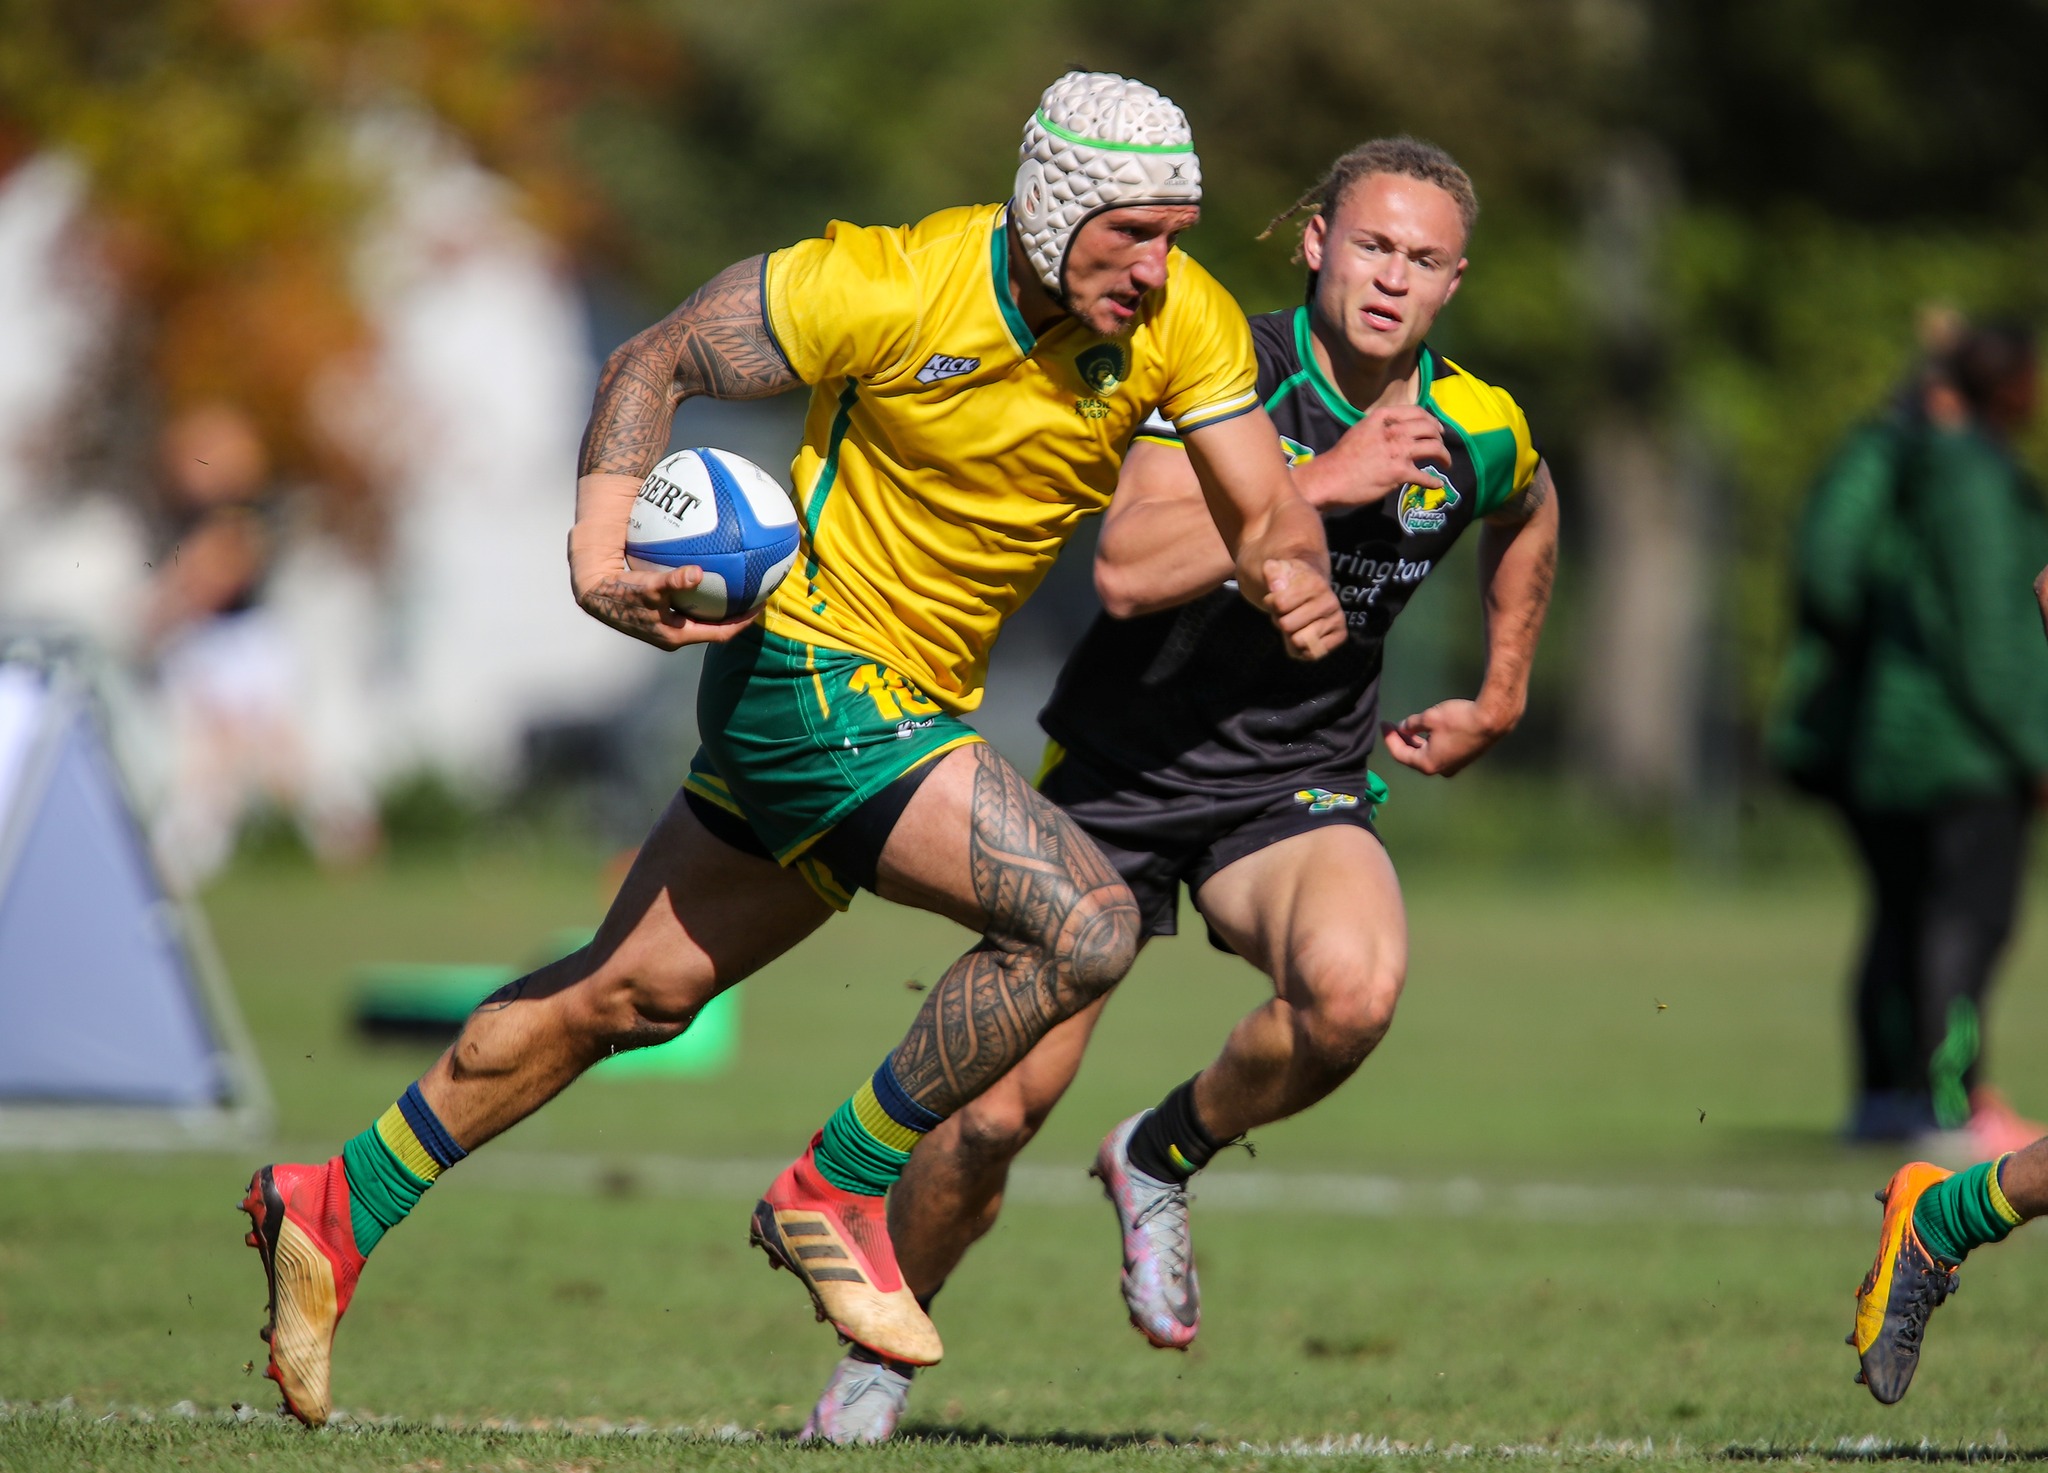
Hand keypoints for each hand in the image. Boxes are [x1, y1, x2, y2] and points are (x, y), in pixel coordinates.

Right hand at [574, 563, 757, 650]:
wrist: (595, 593)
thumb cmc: (623, 591)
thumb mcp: (650, 587)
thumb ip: (674, 581)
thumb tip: (698, 573)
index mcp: (678, 635)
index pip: (721, 634)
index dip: (743, 622)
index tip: (761, 606)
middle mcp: (676, 635)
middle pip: (716, 628)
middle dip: (737, 614)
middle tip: (756, 595)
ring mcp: (668, 628)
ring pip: (703, 618)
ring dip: (720, 606)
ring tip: (740, 587)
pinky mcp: (661, 617)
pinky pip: (689, 606)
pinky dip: (702, 595)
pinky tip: (707, 573)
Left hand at [1262, 558, 1346, 660]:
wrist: (1311, 585)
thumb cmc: (1291, 581)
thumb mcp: (1277, 570)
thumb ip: (1272, 573)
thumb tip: (1276, 586)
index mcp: (1315, 584)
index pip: (1279, 604)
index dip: (1271, 602)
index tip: (1277, 597)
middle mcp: (1330, 602)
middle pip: (1286, 625)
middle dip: (1281, 619)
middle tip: (1288, 611)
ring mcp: (1337, 619)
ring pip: (1298, 641)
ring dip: (1289, 635)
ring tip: (1296, 622)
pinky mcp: (1340, 636)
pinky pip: (1312, 654)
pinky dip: (1301, 649)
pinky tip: (1303, 634)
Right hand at [1300, 406, 1449, 510]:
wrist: (1330, 477)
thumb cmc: (1342, 456)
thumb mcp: (1361, 430)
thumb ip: (1379, 427)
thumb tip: (1394, 432)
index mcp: (1383, 418)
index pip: (1416, 412)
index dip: (1430, 419)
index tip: (1436, 428)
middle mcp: (1394, 432)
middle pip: (1429, 428)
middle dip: (1439, 436)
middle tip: (1441, 444)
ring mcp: (1399, 452)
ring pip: (1434, 448)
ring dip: (1444, 456)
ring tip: (1446, 463)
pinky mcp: (1400, 473)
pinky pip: (1425, 477)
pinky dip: (1434, 482)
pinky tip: (1437, 485)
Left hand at [1381, 699, 1512, 776]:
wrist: (1492, 720)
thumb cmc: (1458, 719)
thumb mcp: (1430, 717)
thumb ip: (1412, 724)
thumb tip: (1403, 727)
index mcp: (1428, 764)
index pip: (1400, 754)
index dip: (1389, 738)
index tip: (1384, 724)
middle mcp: (1440, 770)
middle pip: (1413, 757)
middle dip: (1402, 741)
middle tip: (1393, 726)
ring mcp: (1453, 766)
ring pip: (1427, 755)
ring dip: (1416, 742)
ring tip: (1407, 727)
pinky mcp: (1463, 759)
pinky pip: (1440, 753)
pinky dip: (1430, 743)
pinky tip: (1427, 731)